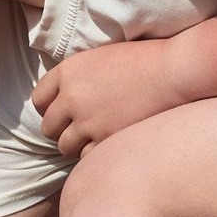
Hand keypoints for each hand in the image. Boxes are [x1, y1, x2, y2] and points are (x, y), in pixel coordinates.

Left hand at [30, 39, 194, 158]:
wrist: (177, 71)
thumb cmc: (147, 61)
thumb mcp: (102, 59)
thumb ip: (79, 78)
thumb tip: (64, 100)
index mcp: (68, 71)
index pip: (39, 99)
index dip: (50, 109)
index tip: (63, 114)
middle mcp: (72, 96)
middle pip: (48, 127)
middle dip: (63, 130)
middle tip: (83, 130)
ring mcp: (88, 120)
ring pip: (65, 146)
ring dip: (79, 146)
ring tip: (99, 138)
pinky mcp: (106, 139)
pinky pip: (87, 158)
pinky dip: (97, 155)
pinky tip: (113, 144)